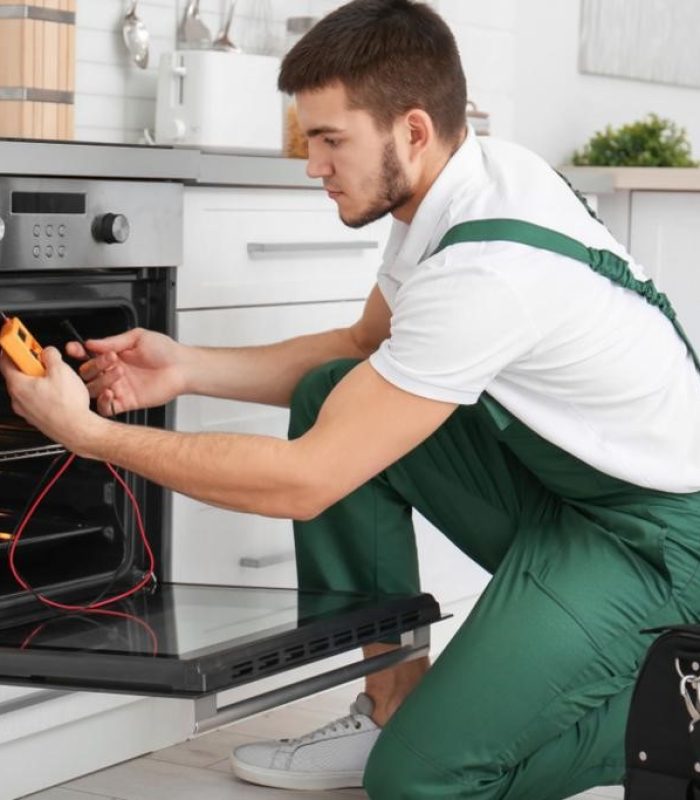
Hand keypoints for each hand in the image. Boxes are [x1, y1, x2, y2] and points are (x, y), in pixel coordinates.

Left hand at [0, 347, 94, 451]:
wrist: (77, 430)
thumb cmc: (68, 406)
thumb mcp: (61, 371)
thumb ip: (51, 356)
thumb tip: (48, 352)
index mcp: (18, 384)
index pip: (5, 360)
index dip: (12, 347)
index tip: (16, 340)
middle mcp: (18, 399)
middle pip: (18, 373)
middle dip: (30, 364)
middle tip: (44, 359)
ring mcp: (26, 410)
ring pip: (28, 387)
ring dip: (38, 379)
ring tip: (56, 378)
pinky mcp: (36, 417)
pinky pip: (36, 399)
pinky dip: (44, 393)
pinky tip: (60, 393)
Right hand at [66, 328, 187, 415]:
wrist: (182, 367)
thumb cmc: (165, 350)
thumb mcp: (137, 337)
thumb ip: (112, 342)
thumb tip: (90, 343)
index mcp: (114, 355)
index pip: (88, 355)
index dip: (78, 352)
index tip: (74, 349)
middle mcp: (114, 372)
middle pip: (87, 374)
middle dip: (93, 366)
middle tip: (110, 360)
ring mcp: (119, 388)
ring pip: (94, 390)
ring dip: (100, 381)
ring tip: (117, 373)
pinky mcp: (127, 402)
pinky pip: (106, 407)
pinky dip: (103, 402)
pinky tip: (110, 392)